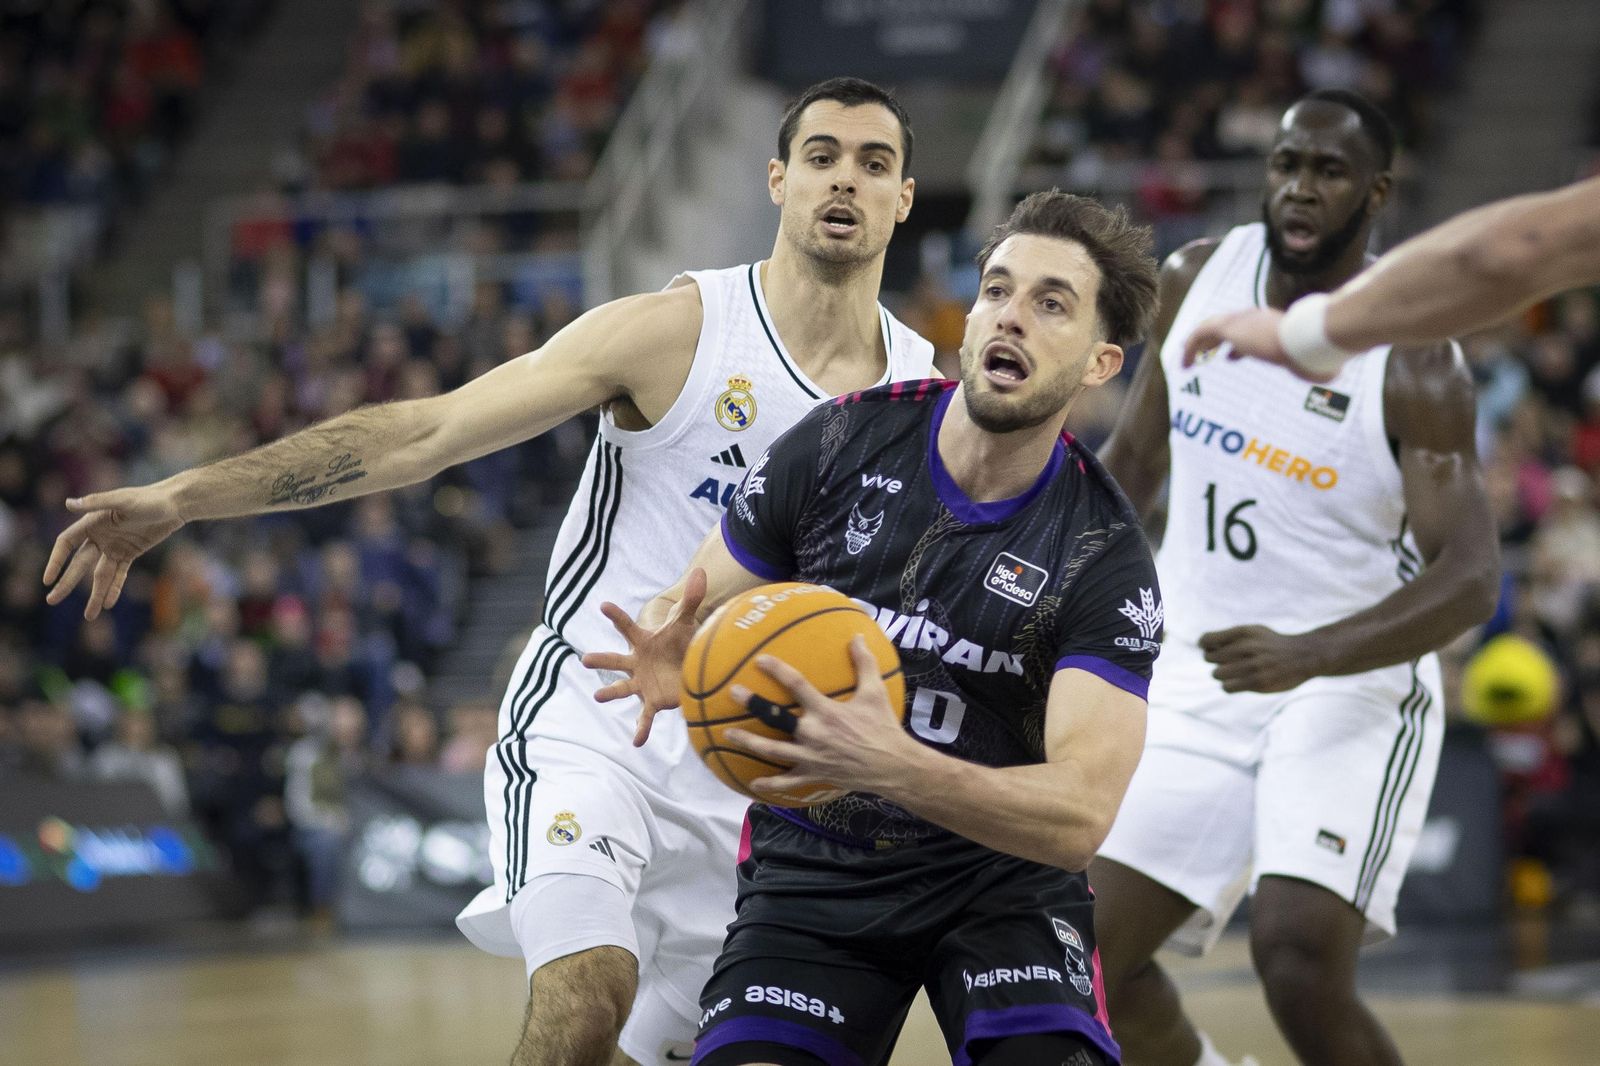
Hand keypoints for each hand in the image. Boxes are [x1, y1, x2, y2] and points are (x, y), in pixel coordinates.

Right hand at [43, 485, 186, 619]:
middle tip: (52, 601)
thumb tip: (68, 503)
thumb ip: (97, 502)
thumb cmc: (149, 498)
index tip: (47, 580)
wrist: (174, 504)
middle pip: (79, 564)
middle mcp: (99, 536)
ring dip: (95, 594)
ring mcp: (115, 547)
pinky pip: (119, 574)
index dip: (56, 561)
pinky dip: (114, 588)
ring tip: (89, 615)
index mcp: (92, 522)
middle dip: (67, 583)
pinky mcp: (130, 553)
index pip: (66, 544)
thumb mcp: (123, 500)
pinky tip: (108, 604)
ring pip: (100, 574)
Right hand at [581, 569, 706, 745]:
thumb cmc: (680, 642)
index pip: (626, 627)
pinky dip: (641, 729)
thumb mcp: (686, 622)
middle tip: (585, 659)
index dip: (616, 616)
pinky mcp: (652, 701)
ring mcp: (641, 683)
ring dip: (610, 692)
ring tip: (598, 697)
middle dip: (601, 659)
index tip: (602, 605)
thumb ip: (692, 599)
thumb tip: (701, 571)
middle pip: (615, 660)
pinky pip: (644, 717)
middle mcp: (636, 663)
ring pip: (622, 688)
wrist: (685, 665)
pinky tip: (636, 743)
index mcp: (642, 642)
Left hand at [724, 636, 916, 800]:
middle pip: (776, 718)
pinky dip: (770, 783)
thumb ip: (864, 663)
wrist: (892, 766)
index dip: (777, 671)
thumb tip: (858, 636)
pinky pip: (788, 781)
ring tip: (728, 733)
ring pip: (772, 750)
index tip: (760, 660)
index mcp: (827, 711)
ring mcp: (811, 756)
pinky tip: (753, 782)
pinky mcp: (814, 774)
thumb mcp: (875, 692)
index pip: (797, 685)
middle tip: (734, 693)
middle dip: (753, 704)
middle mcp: (814, 733)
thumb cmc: (883, 727)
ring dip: (748, 742)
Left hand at [1182, 308, 1338, 382]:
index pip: (1250, 331)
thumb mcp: (1318, 358)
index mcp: (1274, 325)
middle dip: (1213, 340)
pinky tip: (1184, 363)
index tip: (1232, 356)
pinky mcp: (1229, 328)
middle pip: (1228, 327)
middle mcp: (1256, 319)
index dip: (1238, 345)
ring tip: (1186, 360)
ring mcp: (1242, 321)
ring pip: (1210, 328)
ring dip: (1197, 344)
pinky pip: (1200, 334)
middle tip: (1202, 353)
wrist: (1311, 337)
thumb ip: (1319, 364)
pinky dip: (1190, 347)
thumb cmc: (1319, 350)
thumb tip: (1331, 372)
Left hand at [1199, 625, 1320, 692]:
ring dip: (1222, 675)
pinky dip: (1229, 686)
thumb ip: (1228, 637)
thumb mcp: (1253, 631)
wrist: (1304, 655)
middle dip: (1215, 661)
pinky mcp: (1258, 683)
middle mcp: (1247, 647)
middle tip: (1228, 662)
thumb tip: (1201, 646)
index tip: (1213, 649)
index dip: (1205, 646)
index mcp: (1243, 632)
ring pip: (1217, 674)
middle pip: (1209, 658)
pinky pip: (1227, 688)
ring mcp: (1253, 666)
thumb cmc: (1271, 644)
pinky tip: (1238, 682)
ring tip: (1234, 672)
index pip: (1206, 640)